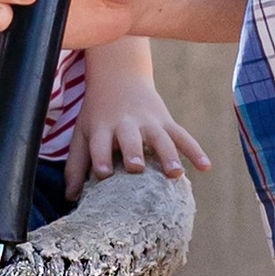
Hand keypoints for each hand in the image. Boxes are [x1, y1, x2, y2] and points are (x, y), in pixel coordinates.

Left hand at [77, 71, 212, 181]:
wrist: (119, 77)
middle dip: (134, 152)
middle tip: (137, 168)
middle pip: (131, 138)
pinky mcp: (166, 121)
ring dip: (168, 154)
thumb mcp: (82, 133)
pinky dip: (195, 150)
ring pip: (161, 138)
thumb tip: (69, 198)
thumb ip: (76, 165)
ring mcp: (149, 122)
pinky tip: (206, 167)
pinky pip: (183, 135)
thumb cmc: (98, 114)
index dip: (101, 157)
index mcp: (102, 128)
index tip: (104, 173)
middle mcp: (126, 124)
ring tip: (175, 173)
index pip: (100, 143)